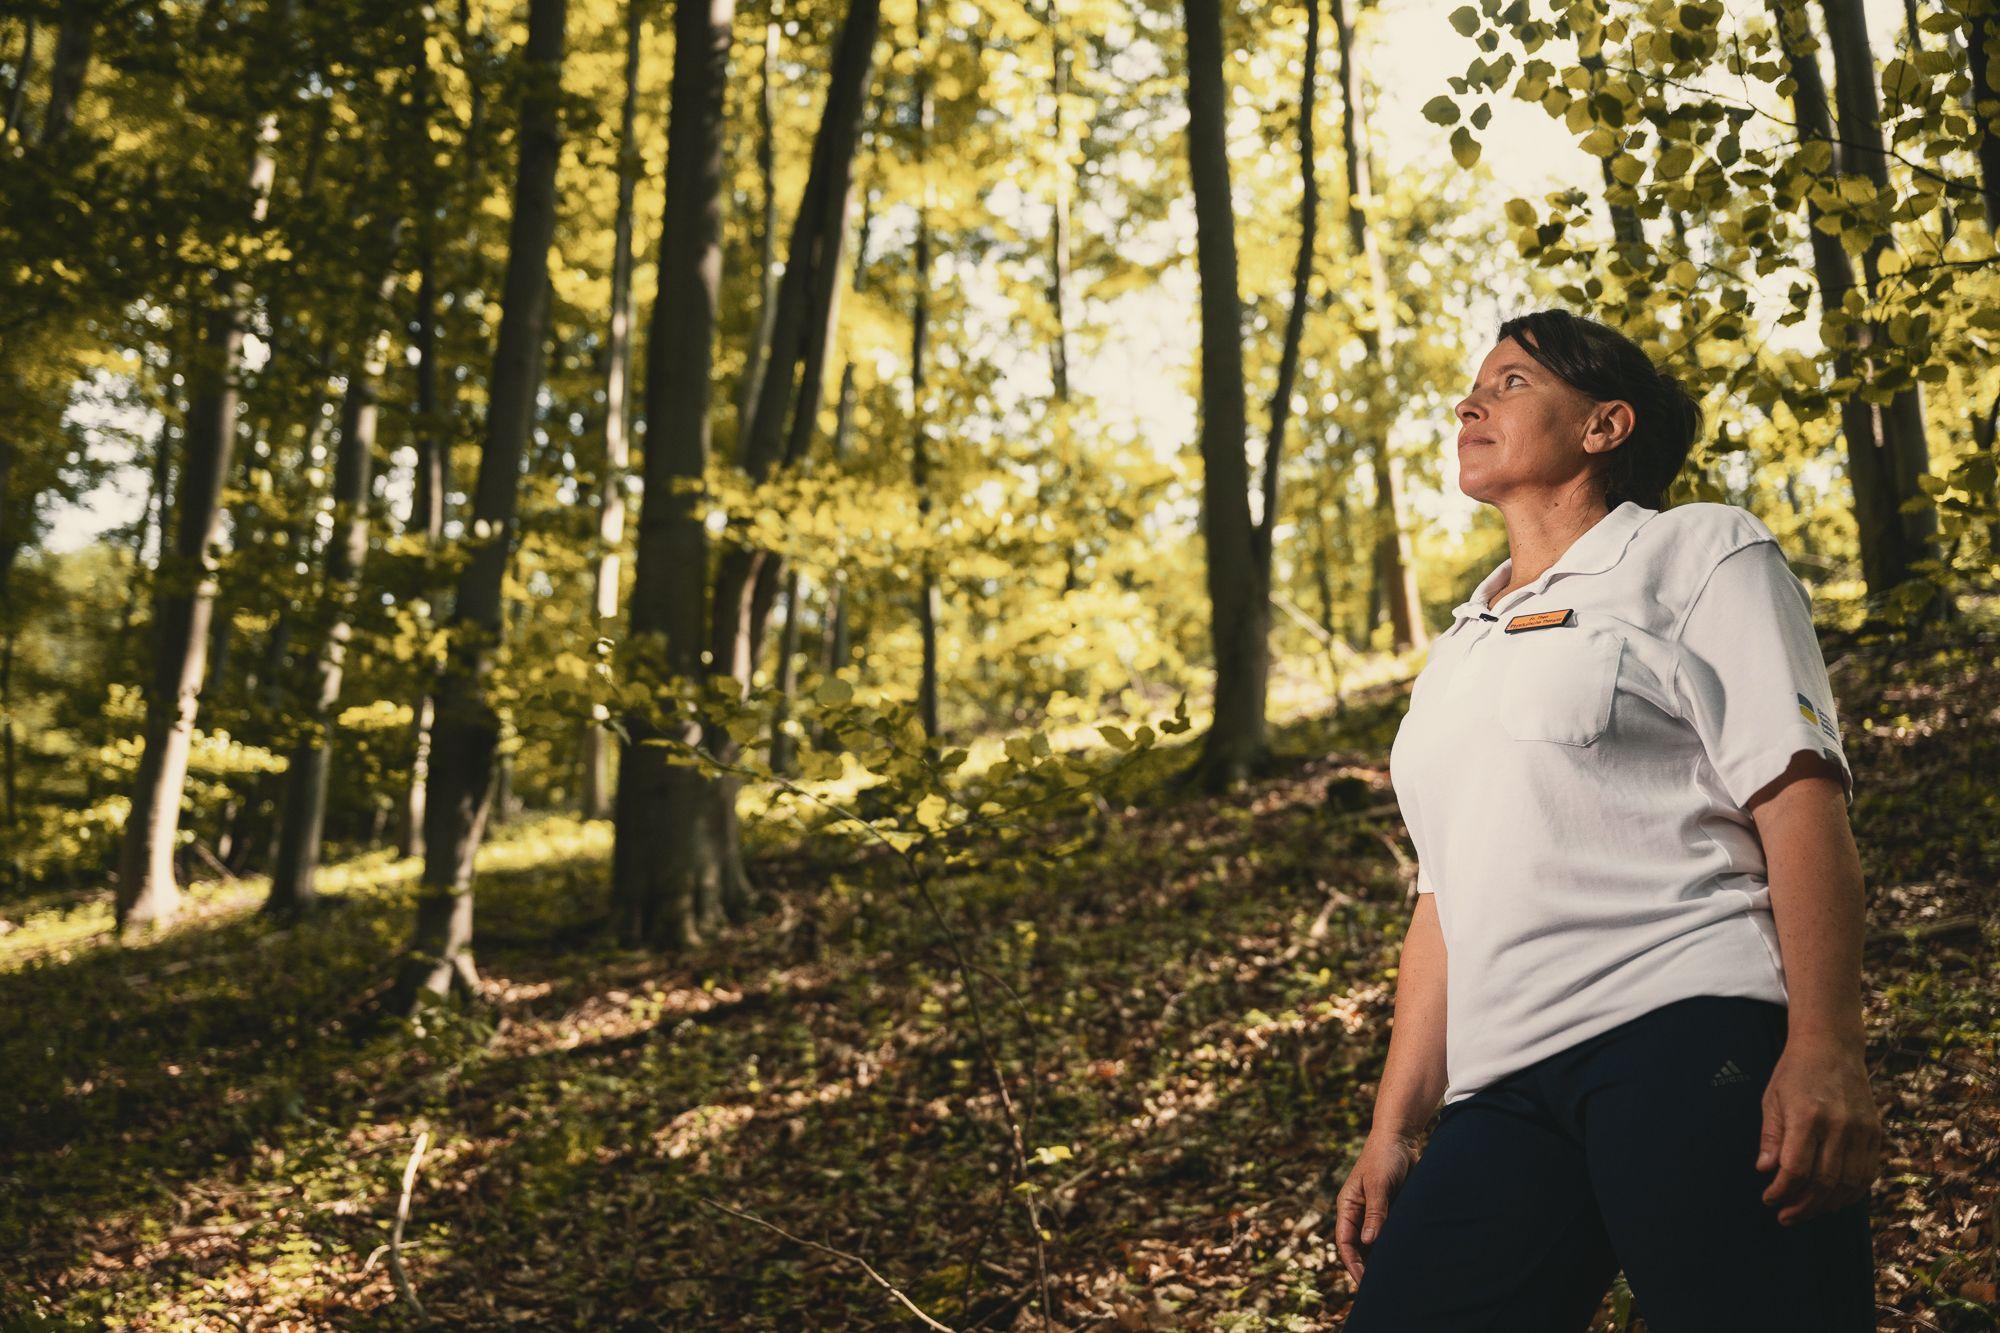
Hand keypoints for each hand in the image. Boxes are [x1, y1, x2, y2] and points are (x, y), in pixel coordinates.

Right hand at [1333, 1129, 1422, 1285]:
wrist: (1401, 1138)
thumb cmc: (1384, 1157)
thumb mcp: (1378, 1184)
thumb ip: (1376, 1212)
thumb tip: (1370, 1242)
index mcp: (1348, 1207)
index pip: (1345, 1243)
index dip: (1353, 1264)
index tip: (1364, 1283)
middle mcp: (1360, 1214)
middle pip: (1360, 1248)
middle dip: (1367, 1268)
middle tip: (1381, 1289)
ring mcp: (1376, 1214)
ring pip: (1377, 1244)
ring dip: (1383, 1259)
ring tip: (1396, 1279)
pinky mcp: (1392, 1212)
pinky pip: (1392, 1234)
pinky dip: (1397, 1247)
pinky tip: (1408, 1259)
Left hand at [1756, 1035, 1882, 1225]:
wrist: (1832, 1045)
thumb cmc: (1794, 1072)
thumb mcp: (1772, 1099)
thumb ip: (1771, 1137)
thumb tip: (1765, 1171)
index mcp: (1808, 1116)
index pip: (1796, 1168)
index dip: (1782, 1190)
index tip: (1768, 1199)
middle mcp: (1839, 1125)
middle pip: (1824, 1182)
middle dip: (1803, 1205)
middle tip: (1785, 1216)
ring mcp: (1862, 1130)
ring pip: (1849, 1184)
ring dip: (1827, 1205)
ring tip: (1806, 1211)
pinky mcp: (1876, 1132)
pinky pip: (1867, 1173)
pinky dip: (1852, 1192)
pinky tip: (1833, 1200)